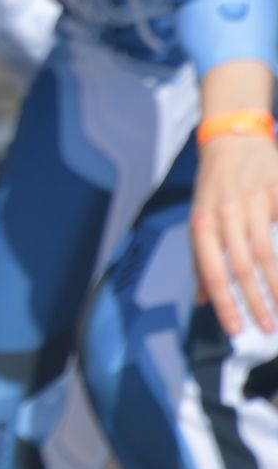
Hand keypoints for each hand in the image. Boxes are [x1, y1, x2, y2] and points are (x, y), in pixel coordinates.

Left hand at [192, 134, 277, 335]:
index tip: (234, 329)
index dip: (223, 302)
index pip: (211, 270)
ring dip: (275, 286)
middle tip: (267, 328)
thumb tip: (200, 299)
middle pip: (240, 266)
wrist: (233, 139)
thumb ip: (201, 259)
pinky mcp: (274, 193)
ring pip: (266, 253)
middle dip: (254, 302)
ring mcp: (252, 203)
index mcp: (202, 223)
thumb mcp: (199, 218)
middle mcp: (224, 214)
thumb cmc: (215, 185)